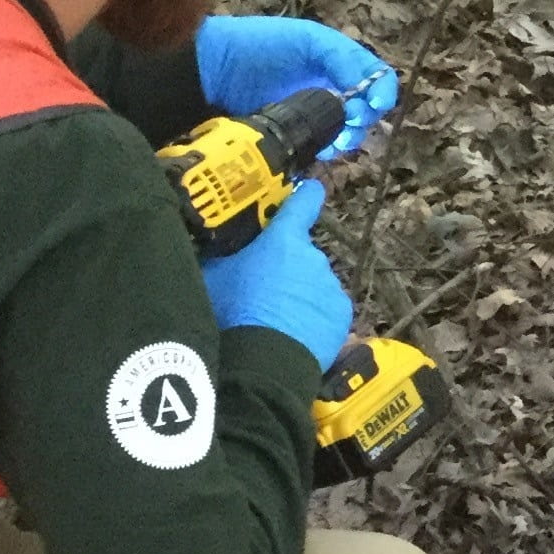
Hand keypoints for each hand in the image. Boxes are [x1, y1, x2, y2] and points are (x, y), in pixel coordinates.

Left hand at [195, 14, 400, 160]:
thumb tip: (371, 89)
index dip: (381, 91)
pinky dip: (330, 149)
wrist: (212, 74)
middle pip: (366, 108)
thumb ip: (342, 58)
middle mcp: (329, 87)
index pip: (374, 76)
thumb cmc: (260, 47)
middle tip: (352, 121)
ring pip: (349, 131)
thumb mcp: (308, 40)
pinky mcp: (297, 136)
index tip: (375, 105)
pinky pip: (324, 147)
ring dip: (350, 136)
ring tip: (338, 138)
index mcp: (335, 60)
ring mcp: (313, 113)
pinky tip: (323, 149)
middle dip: (365, 116)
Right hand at [199, 181, 353, 366]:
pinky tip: (294, 333)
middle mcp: (313, 257)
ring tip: (276, 319)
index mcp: (283, 239)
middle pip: (300, 255)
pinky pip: (327, 309)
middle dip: (286, 267)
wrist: (264, 362)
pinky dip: (315, 317)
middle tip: (263, 290)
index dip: (305, 195)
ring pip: (314, 284)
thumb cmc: (233, 314)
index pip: (302, 203)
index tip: (309, 191)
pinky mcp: (342, 315)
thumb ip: (219, 257)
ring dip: (300, 294)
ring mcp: (331, 286)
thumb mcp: (212, 279)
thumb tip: (212, 248)